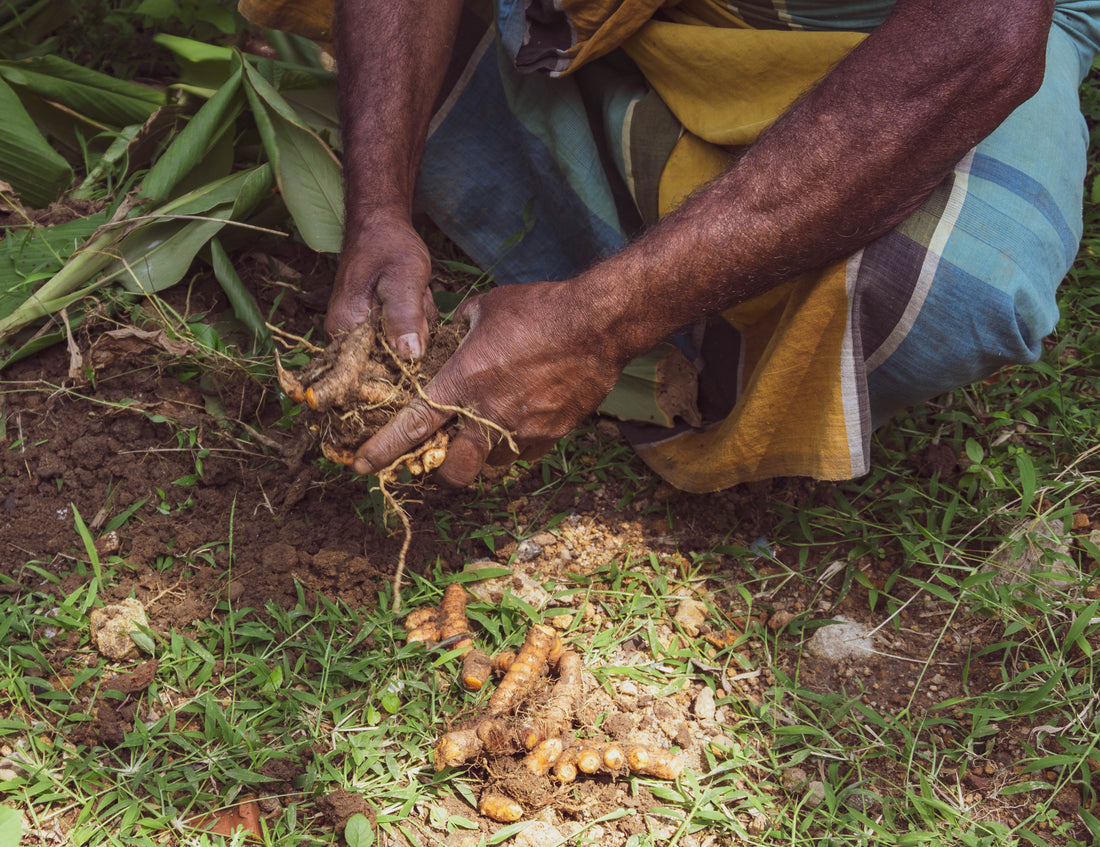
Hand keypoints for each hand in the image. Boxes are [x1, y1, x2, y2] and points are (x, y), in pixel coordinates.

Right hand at [325, 216, 437, 359]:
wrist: (380, 225)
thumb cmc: (389, 246)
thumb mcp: (404, 279)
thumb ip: (405, 317)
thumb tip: (410, 356)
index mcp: (345, 329)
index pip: (375, 371)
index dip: (404, 359)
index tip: (416, 327)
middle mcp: (345, 336)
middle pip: (392, 360)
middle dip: (413, 334)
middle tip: (415, 299)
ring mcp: (359, 331)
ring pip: (400, 347)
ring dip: (417, 323)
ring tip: (414, 293)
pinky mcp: (372, 325)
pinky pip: (400, 335)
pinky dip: (414, 319)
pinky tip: (414, 297)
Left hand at [351, 279, 625, 484]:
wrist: (598, 324)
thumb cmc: (540, 309)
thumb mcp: (487, 308)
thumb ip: (459, 329)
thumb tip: (446, 335)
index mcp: (464, 380)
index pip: (414, 425)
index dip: (384, 449)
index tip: (362, 466)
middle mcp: (489, 413)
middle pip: (454, 472)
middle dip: (441, 472)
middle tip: (440, 458)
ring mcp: (523, 429)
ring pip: (489, 466)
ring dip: (480, 457)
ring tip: (484, 432)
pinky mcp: (551, 434)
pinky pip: (524, 454)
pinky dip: (515, 445)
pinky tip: (519, 421)